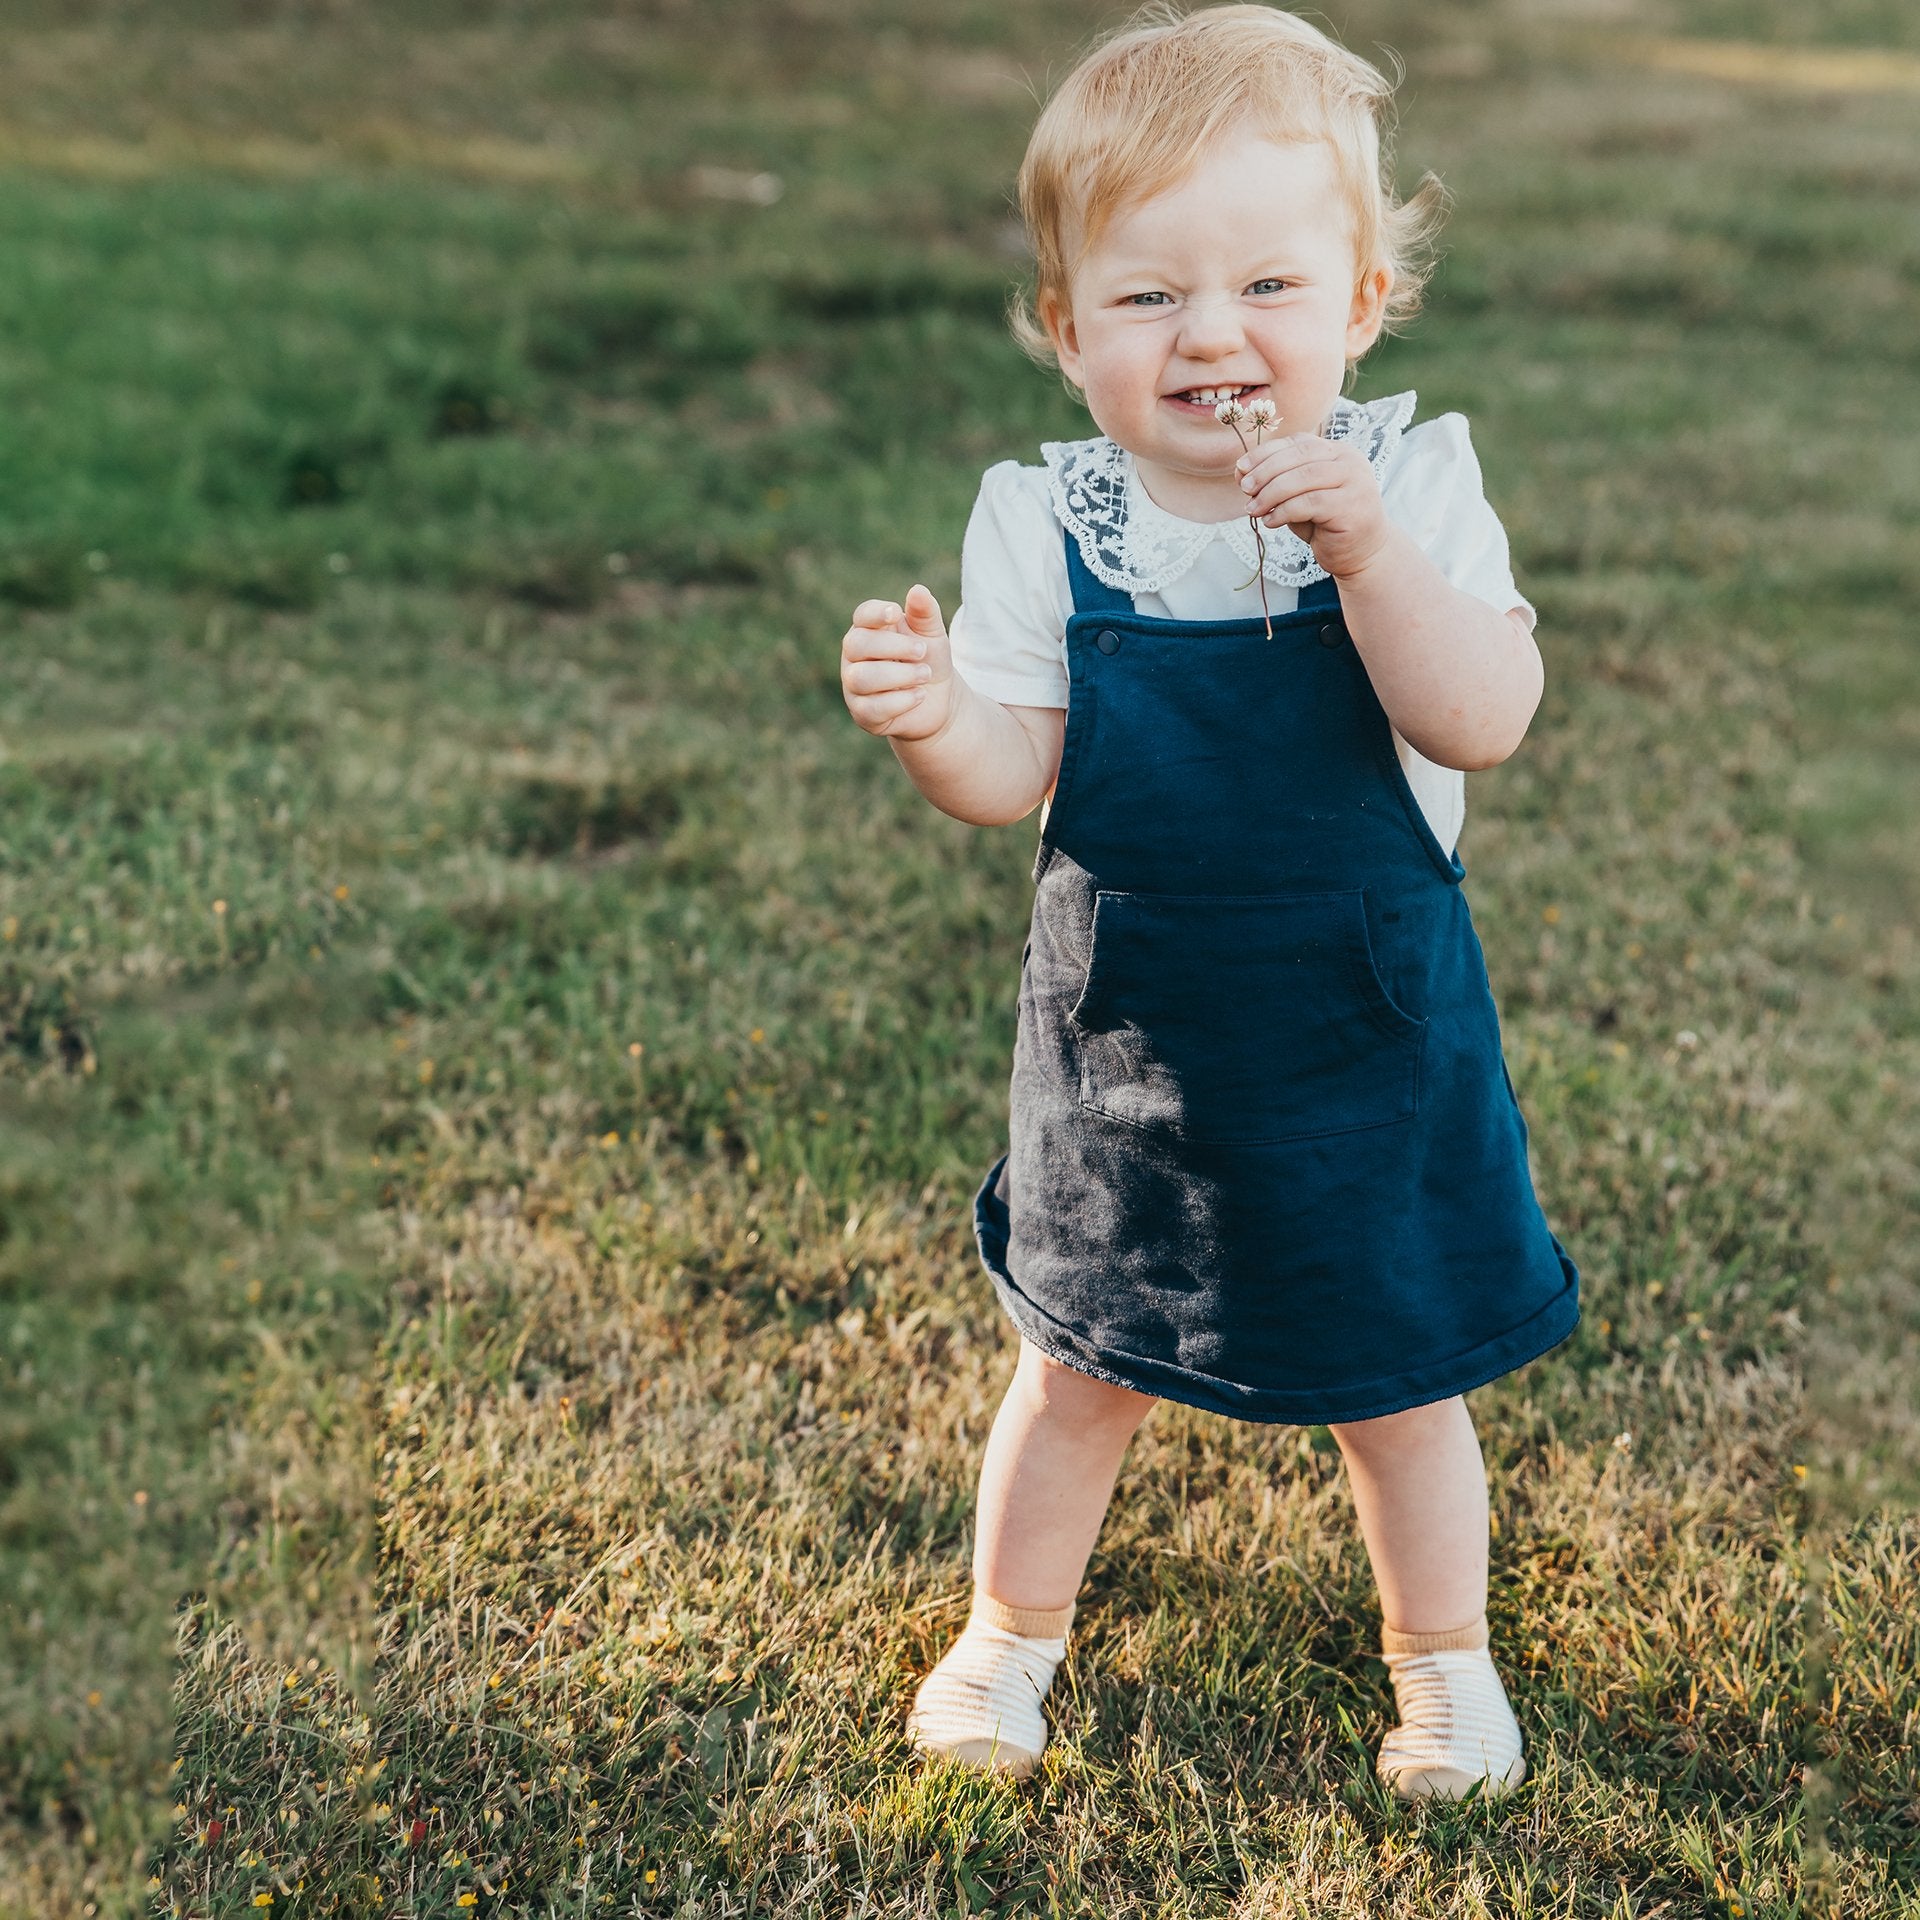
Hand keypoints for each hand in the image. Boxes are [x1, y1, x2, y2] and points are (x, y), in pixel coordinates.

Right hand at [841, 584, 956, 741]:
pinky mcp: (863, 713)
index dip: (874, 613)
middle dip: (893, 647)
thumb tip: (918, 590)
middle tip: (923, 652)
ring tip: (925, 675)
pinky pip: (873, 707)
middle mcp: (854, 657)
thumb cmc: (929, 660)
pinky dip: (901, 700)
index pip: (861, 616)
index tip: (896, 613)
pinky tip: (919, 695)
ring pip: (862, 677)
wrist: (940, 700)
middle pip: (856, 644)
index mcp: (868, 630)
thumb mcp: (932, 635)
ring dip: (899, 675)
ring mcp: (854, 686)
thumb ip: (925, 613)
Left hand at [1234, 434, 1391, 580]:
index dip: (1266, 452)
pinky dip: (1284, 511)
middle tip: (1245, 488)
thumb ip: (1275, 482)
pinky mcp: (1352, 507)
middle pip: (1299, 456)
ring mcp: (1355, 482)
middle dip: (1266, 471)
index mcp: (1337, 452)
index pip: (1297, 443)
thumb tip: (1240, 470)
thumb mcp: (1297, 498)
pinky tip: (1270, 521)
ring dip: (1272, 492)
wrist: (1361, 555)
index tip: (1241, 468)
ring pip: (1304, 477)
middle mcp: (1349, 461)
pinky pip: (1310, 503)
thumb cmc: (1326, 525)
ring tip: (1253, 508)